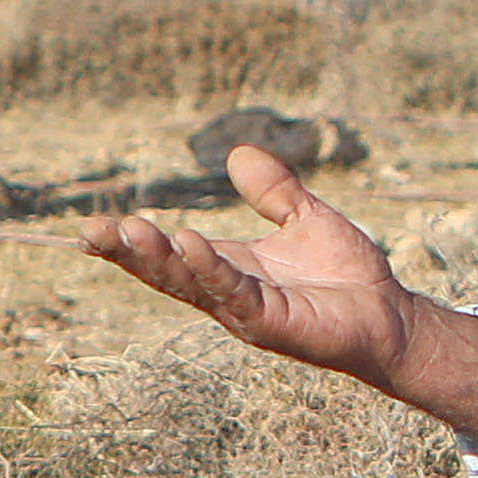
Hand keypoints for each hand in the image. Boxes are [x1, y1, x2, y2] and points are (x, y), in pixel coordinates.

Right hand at [78, 146, 415, 382]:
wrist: (390, 315)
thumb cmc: (347, 276)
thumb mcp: (304, 218)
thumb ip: (272, 191)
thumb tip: (235, 154)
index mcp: (227, 270)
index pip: (168, 255)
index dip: (131, 243)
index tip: (90, 226)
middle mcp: (226, 295)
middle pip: (164, 273)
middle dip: (126, 254)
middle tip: (87, 231)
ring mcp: (245, 312)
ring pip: (189, 284)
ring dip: (157, 259)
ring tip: (127, 231)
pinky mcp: (272, 323)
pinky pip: (234, 294)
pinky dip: (210, 269)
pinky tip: (189, 244)